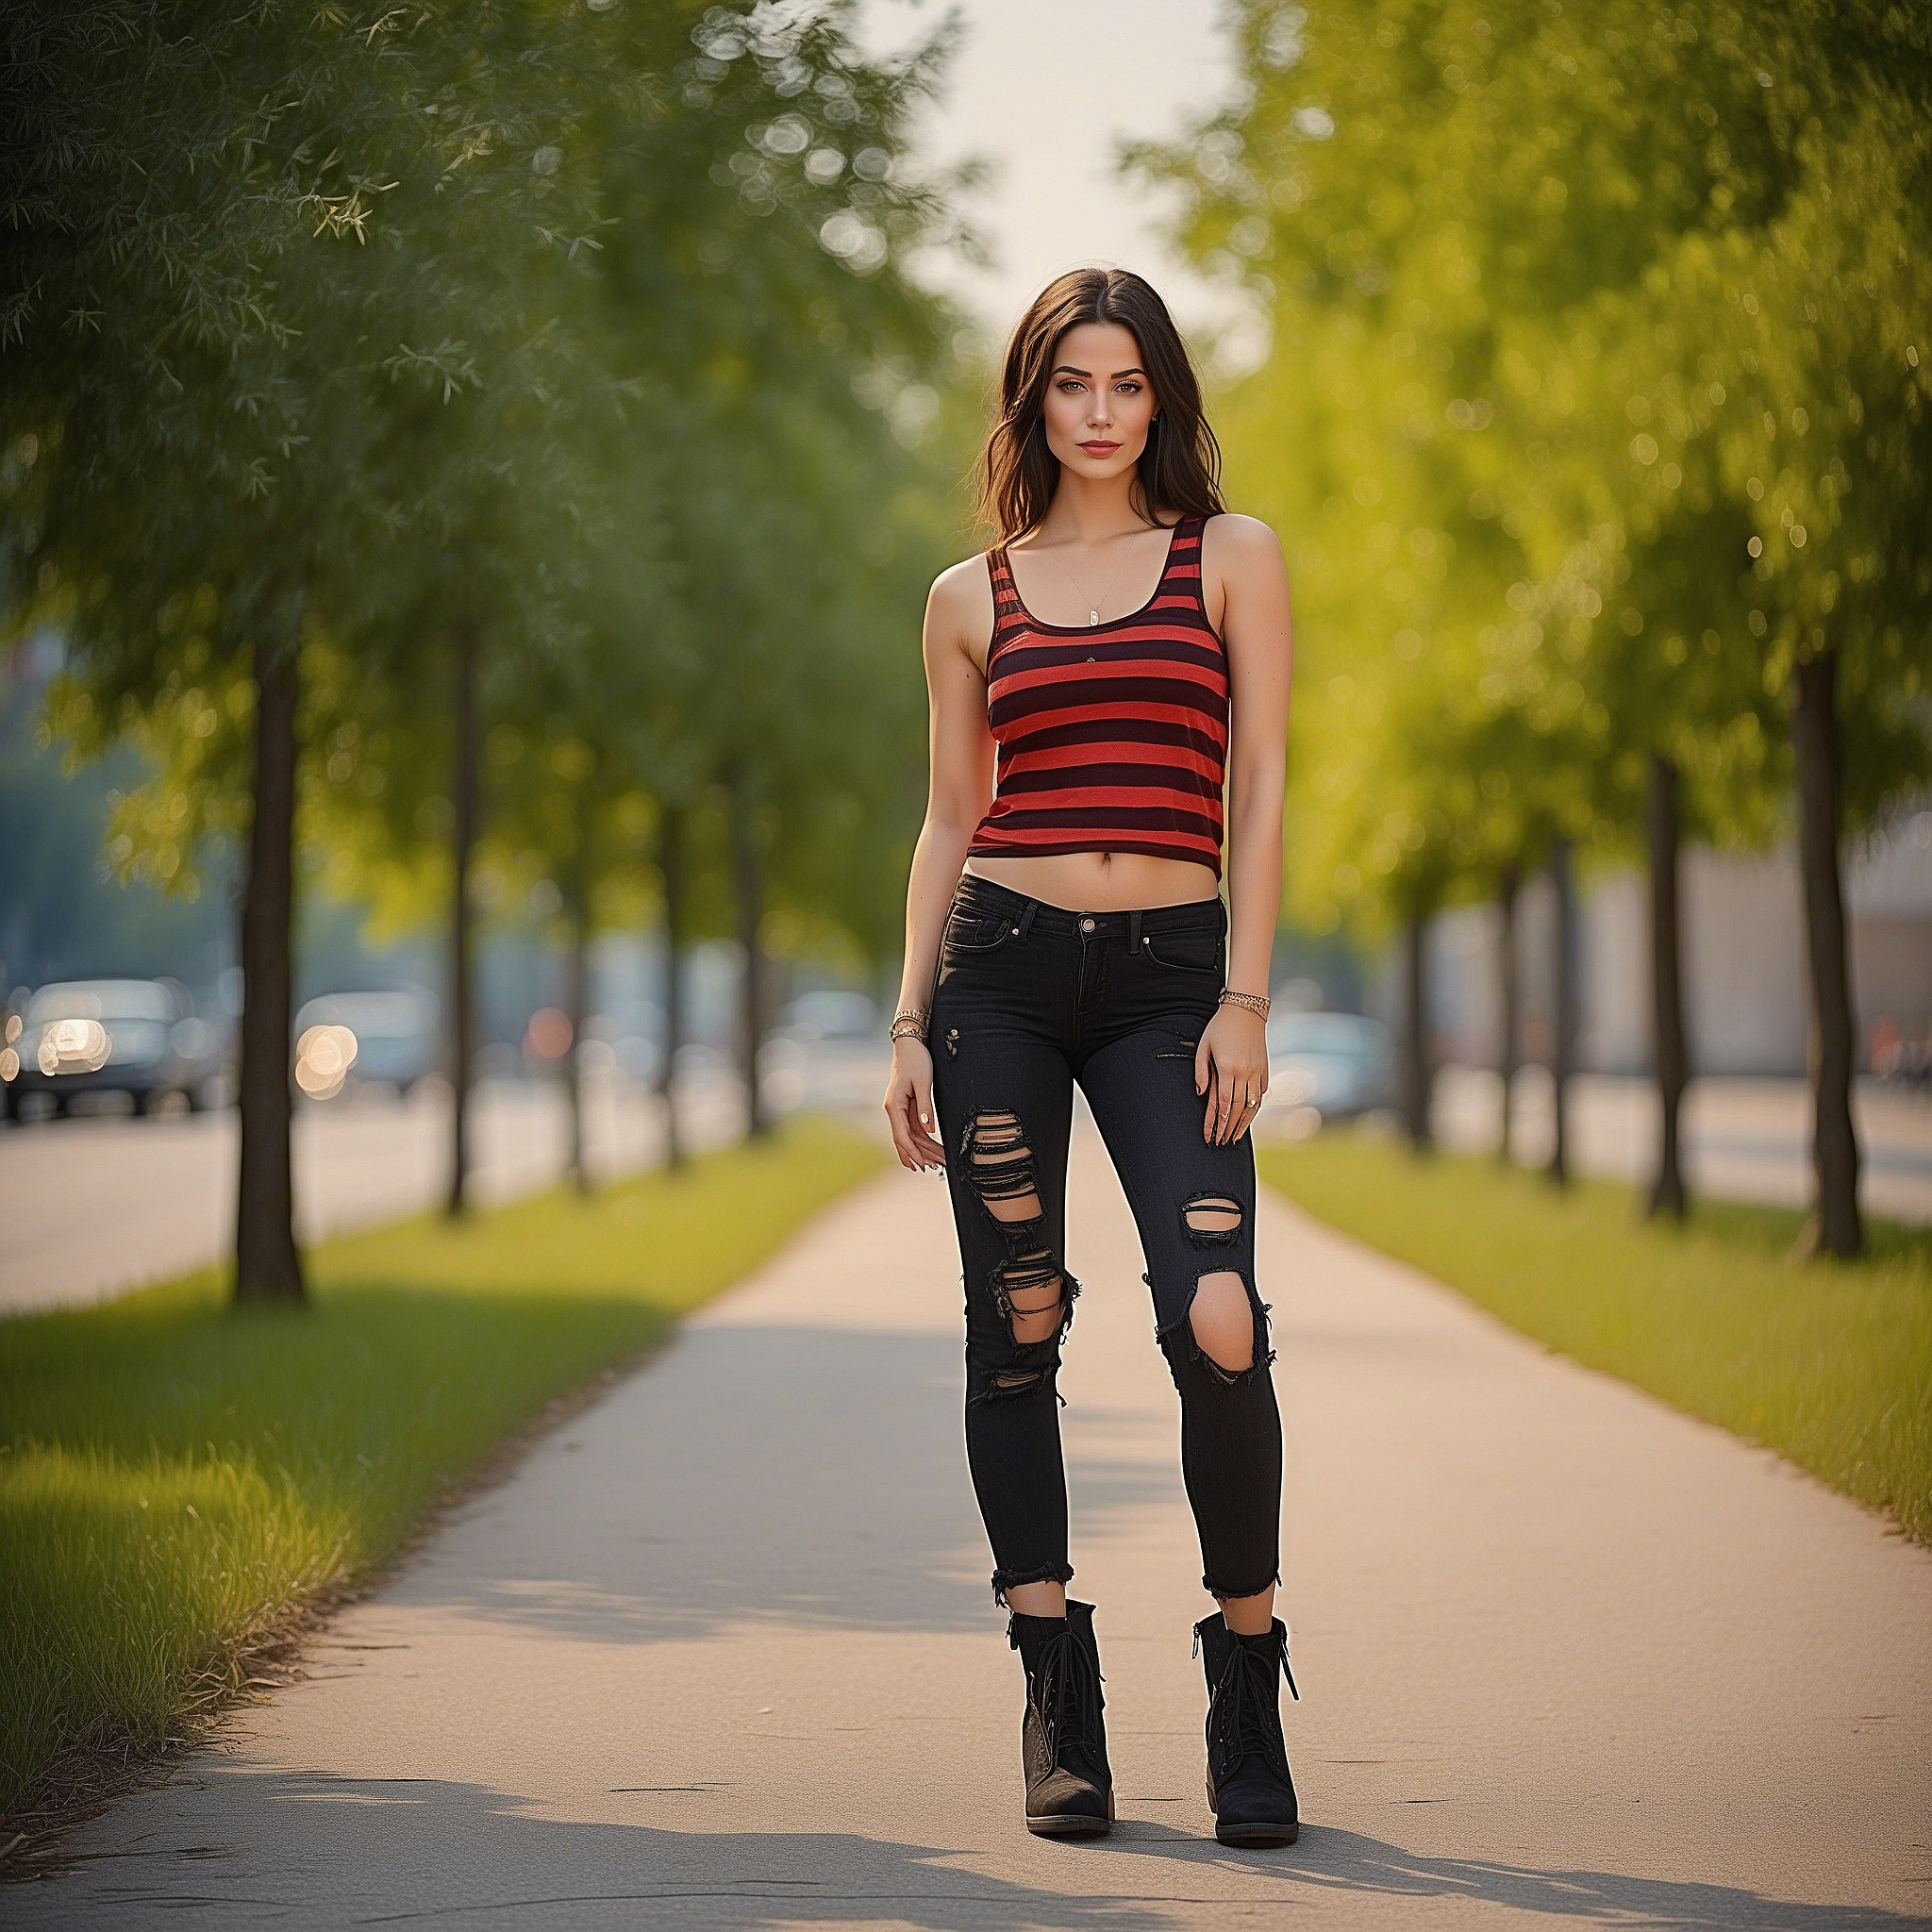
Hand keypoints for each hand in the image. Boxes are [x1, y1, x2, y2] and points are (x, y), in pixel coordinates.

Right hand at [883, 1037, 944, 1170]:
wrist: (909, 1043)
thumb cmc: (915, 1059)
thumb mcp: (923, 1083)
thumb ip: (925, 1107)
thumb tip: (929, 1129)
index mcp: (894, 1106)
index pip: (902, 1136)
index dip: (912, 1153)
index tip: (922, 1166)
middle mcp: (894, 1110)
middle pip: (906, 1139)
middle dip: (921, 1155)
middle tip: (937, 1167)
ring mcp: (900, 1109)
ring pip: (910, 1135)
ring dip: (923, 1149)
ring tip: (938, 1162)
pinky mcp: (907, 1105)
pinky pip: (914, 1127)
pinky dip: (922, 1139)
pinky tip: (930, 1149)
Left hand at [1195, 1003, 1267, 1145]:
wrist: (1245, 1009)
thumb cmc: (1219, 1027)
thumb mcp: (1204, 1046)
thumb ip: (1201, 1071)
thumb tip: (1201, 1095)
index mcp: (1227, 1068)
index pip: (1222, 1104)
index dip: (1216, 1123)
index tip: (1210, 1136)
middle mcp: (1244, 1072)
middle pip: (1237, 1109)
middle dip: (1228, 1129)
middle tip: (1221, 1143)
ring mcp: (1257, 1071)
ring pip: (1251, 1105)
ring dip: (1243, 1124)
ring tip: (1234, 1138)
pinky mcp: (1265, 1069)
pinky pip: (1261, 1094)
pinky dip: (1255, 1108)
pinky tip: (1248, 1117)